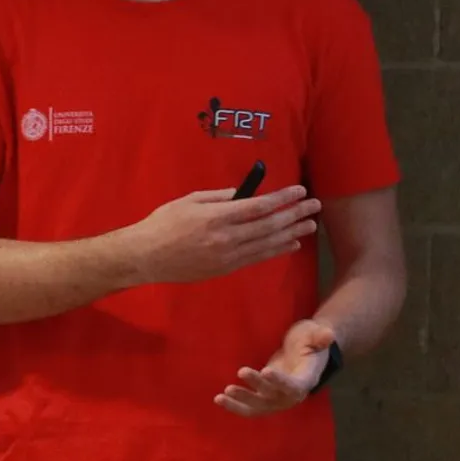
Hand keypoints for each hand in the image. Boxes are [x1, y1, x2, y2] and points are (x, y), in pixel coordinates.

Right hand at [121, 185, 320, 285]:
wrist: (146, 257)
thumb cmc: (163, 224)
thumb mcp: (187, 201)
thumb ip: (217, 197)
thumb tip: (241, 195)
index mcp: (217, 216)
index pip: (259, 206)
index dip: (283, 199)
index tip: (299, 191)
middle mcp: (227, 237)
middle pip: (270, 225)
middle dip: (295, 214)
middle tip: (314, 206)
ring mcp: (228, 256)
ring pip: (268, 243)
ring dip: (292, 233)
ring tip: (310, 225)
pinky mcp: (226, 268)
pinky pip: (257, 258)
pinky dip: (276, 250)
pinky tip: (290, 244)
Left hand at [217, 320, 335, 416]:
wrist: (304, 352)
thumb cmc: (310, 341)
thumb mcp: (316, 334)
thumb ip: (321, 336)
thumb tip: (328, 335)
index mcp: (306, 379)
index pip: (294, 385)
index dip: (281, 381)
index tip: (266, 370)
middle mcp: (292, 394)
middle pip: (274, 395)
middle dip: (257, 385)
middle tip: (241, 371)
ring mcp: (277, 399)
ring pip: (259, 406)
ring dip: (241, 401)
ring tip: (223, 393)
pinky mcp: (265, 399)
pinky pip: (250, 408)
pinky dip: (235, 406)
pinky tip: (219, 399)